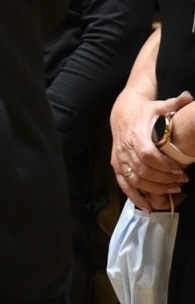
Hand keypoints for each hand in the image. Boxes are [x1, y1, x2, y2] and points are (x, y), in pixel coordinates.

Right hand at [110, 88, 190, 211]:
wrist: (122, 112)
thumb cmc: (145, 112)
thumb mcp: (160, 106)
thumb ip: (174, 103)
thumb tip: (189, 96)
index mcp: (136, 136)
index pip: (148, 155)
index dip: (163, 166)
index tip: (179, 170)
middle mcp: (125, 149)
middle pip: (143, 171)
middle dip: (164, 180)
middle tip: (182, 182)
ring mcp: (120, 159)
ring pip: (135, 180)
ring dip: (155, 189)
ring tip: (174, 190)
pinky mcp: (117, 166)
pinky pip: (124, 185)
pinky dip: (135, 197)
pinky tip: (147, 207)